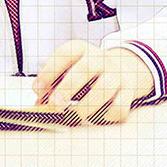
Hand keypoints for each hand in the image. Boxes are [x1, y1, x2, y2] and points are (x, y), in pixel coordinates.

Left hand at [33, 40, 154, 123]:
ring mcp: (115, 74)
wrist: (124, 68)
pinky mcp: (128, 91)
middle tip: (55, 105)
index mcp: (81, 49)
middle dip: (67, 88)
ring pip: (104, 89)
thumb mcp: (70, 69)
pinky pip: (119, 106)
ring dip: (86, 106)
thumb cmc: (88, 73)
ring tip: (76, 115)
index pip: (65, 53)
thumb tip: (39, 102)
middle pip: (85, 68)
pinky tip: (97, 116)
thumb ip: (52, 83)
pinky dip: (106, 116)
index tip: (38, 90)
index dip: (49, 72)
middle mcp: (100, 59)